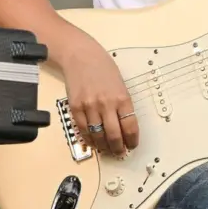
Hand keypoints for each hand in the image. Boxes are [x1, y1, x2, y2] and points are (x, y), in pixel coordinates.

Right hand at [58, 33, 138, 156]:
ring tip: (107, 149)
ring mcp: (89, 106)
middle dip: (118, 149)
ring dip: (103, 147)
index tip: (132, 145)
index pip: (130, 127)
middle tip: (120, 152)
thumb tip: (124, 126)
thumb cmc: (102, 67)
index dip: (132, 141)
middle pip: (114, 136)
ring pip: (97, 136)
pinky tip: (93, 142)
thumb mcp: (120, 84)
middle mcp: (106, 104)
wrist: (81, 56)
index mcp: (122, 98)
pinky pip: (83, 130)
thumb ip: (122, 104)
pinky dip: (89, 139)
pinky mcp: (75, 108)